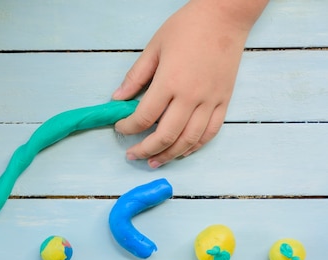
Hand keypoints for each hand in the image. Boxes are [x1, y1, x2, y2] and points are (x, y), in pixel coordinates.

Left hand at [113, 0, 264, 167]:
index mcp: (169, 82)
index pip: (143, 117)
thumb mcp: (154, 47)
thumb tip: (117, 99)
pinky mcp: (224, 101)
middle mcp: (191, 96)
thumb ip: (135, 76)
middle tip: (132, 155)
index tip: (120, 128)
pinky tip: (181, 152)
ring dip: (169, 155)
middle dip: (144, 150)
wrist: (226, 15)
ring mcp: (210, 101)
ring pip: (188, 140)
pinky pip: (210, 133)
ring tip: (154, 161)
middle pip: (165, 136)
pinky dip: (194, 147)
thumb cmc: (187, 26)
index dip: (128, 128)